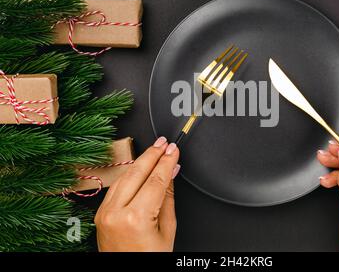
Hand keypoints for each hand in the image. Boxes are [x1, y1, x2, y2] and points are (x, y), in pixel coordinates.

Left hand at [95, 136, 179, 251]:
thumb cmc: (149, 259)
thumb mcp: (167, 230)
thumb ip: (168, 197)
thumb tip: (171, 173)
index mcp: (136, 218)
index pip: (156, 180)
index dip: (167, 162)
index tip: (174, 150)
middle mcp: (116, 213)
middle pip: (137, 173)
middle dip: (152, 155)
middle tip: (164, 143)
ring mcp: (104, 213)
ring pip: (124, 177)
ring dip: (140, 161)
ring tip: (154, 150)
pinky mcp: (100, 214)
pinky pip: (116, 187)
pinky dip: (129, 175)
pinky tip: (139, 167)